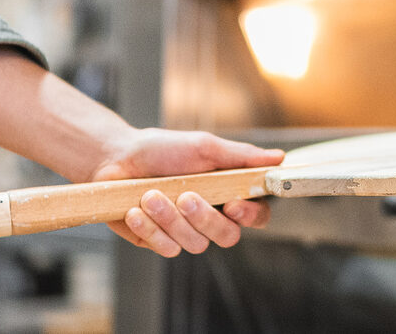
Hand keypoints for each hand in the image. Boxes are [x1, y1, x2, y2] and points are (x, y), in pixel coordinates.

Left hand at [0, 47, 283, 256]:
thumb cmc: (162, 149)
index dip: (252, 216)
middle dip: (206, 218)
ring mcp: (185, 233)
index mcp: (229, 193)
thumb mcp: (204, 146)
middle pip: (228, 237)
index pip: (258, 216)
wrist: (115, 159)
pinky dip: (151, 228)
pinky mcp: (160, 242)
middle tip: (186, 196)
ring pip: (195, 244)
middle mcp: (211, 216)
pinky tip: (136, 210)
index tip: (235, 203)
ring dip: (171, 219)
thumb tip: (280, 158)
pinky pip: (167, 249)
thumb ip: (242, 156)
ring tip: (150, 194)